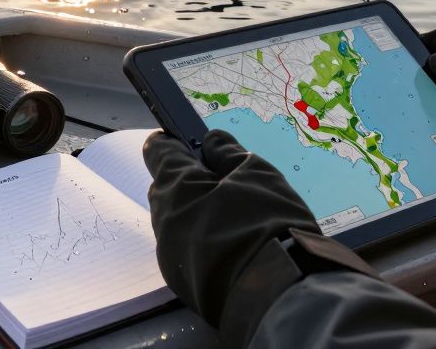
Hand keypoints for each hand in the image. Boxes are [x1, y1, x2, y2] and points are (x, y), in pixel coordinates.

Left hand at [143, 129, 319, 326]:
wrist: (276, 295)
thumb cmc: (265, 225)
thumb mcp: (257, 174)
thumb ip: (229, 152)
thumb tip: (211, 141)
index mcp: (176, 186)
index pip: (159, 151)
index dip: (174, 141)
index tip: (190, 141)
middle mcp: (163, 219)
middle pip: (168, 188)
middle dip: (191, 181)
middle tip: (227, 182)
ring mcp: (170, 255)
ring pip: (178, 221)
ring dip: (197, 214)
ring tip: (236, 218)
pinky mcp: (182, 283)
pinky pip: (187, 250)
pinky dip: (204, 243)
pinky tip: (233, 246)